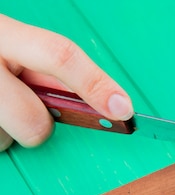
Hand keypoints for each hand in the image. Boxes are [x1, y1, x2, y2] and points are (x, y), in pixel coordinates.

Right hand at [0, 14, 132, 150]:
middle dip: (37, 128)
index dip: (95, 84)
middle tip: (23, 113)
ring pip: (5, 141)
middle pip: (34, 122)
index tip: (123, 109)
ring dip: (3, 133)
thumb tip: (100, 103)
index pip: (59, 56)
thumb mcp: (10, 47)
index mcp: (1, 34)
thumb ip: (46, 70)